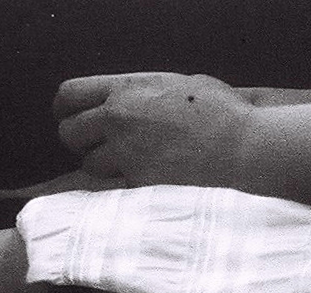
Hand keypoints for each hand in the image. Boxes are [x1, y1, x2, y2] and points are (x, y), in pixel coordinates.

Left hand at [53, 72, 253, 187]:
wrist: (244, 149)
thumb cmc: (223, 114)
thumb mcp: (179, 85)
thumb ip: (146, 94)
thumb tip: (135, 102)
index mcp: (126, 89)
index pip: (69, 95)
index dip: (66, 110)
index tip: (74, 118)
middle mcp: (118, 120)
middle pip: (69, 134)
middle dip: (82, 142)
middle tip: (103, 148)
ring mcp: (125, 155)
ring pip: (90, 166)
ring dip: (104, 169)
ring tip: (134, 167)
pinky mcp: (136, 186)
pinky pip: (116, 189)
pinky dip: (126, 189)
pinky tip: (150, 184)